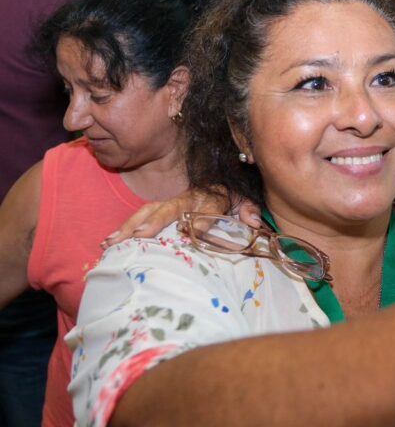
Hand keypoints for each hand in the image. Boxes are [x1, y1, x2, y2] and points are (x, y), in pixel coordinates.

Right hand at [102, 188, 260, 246]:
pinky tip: (108, 243)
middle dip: (156, 220)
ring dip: (131, 225)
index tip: (193, 231)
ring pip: (150, 211)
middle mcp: (189, 199)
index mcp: (212, 198)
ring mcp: (172, 203)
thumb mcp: (246, 200)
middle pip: (171, 208)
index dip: (203, 219)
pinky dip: (125, 228)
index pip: (208, 208)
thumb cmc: (233, 198)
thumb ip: (249, 209)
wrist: (221, 184)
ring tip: (112, 242)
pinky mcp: (161, 209)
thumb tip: (253, 220)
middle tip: (141, 235)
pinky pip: (142, 216)